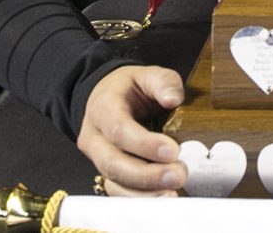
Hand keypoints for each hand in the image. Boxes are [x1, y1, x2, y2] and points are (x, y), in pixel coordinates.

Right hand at [76, 66, 188, 196]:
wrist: (107, 97)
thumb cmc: (130, 87)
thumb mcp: (147, 74)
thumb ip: (162, 82)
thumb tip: (173, 98)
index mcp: (102, 108)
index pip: (119, 130)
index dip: (144, 144)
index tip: (172, 151)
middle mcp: (94, 137)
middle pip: (113, 163)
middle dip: (146, 174)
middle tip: (178, 175)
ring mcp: (97, 158)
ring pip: (114, 182)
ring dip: (144, 192)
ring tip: (173, 191)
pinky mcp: (107, 172)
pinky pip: (118, 191)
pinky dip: (139, 198)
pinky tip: (163, 197)